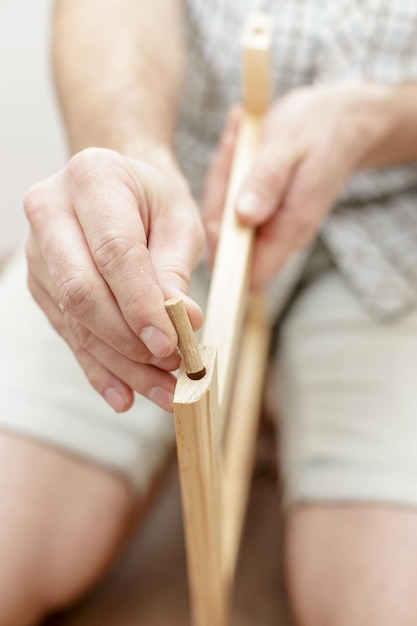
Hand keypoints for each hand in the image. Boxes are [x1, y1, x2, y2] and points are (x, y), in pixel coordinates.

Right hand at [24, 147, 204, 412]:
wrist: (119, 190)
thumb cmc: (154, 200)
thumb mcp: (180, 221)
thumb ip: (176, 269)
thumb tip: (183, 322)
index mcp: (92, 178)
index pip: (114, 251)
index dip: (141, 304)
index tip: (171, 344)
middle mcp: (51, 211)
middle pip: (82, 289)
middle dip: (128, 340)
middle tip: (171, 369)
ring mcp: (38, 251)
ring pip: (75, 320)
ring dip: (121, 364)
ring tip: (163, 392)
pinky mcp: (41, 285)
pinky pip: (68, 333)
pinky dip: (99, 368)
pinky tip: (124, 396)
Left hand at [204, 84, 379, 287]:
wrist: (343, 123)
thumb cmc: (315, 129)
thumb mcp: (286, 146)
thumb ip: (265, 183)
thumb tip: (244, 217)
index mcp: (291, 227)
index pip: (250, 272)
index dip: (222, 252)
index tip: (216, 206)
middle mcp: (282, 235)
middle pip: (228, 243)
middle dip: (218, 200)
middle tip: (231, 148)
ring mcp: (273, 225)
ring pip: (226, 220)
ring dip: (223, 180)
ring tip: (238, 138)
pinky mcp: (264, 212)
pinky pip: (232, 203)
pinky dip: (229, 174)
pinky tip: (240, 141)